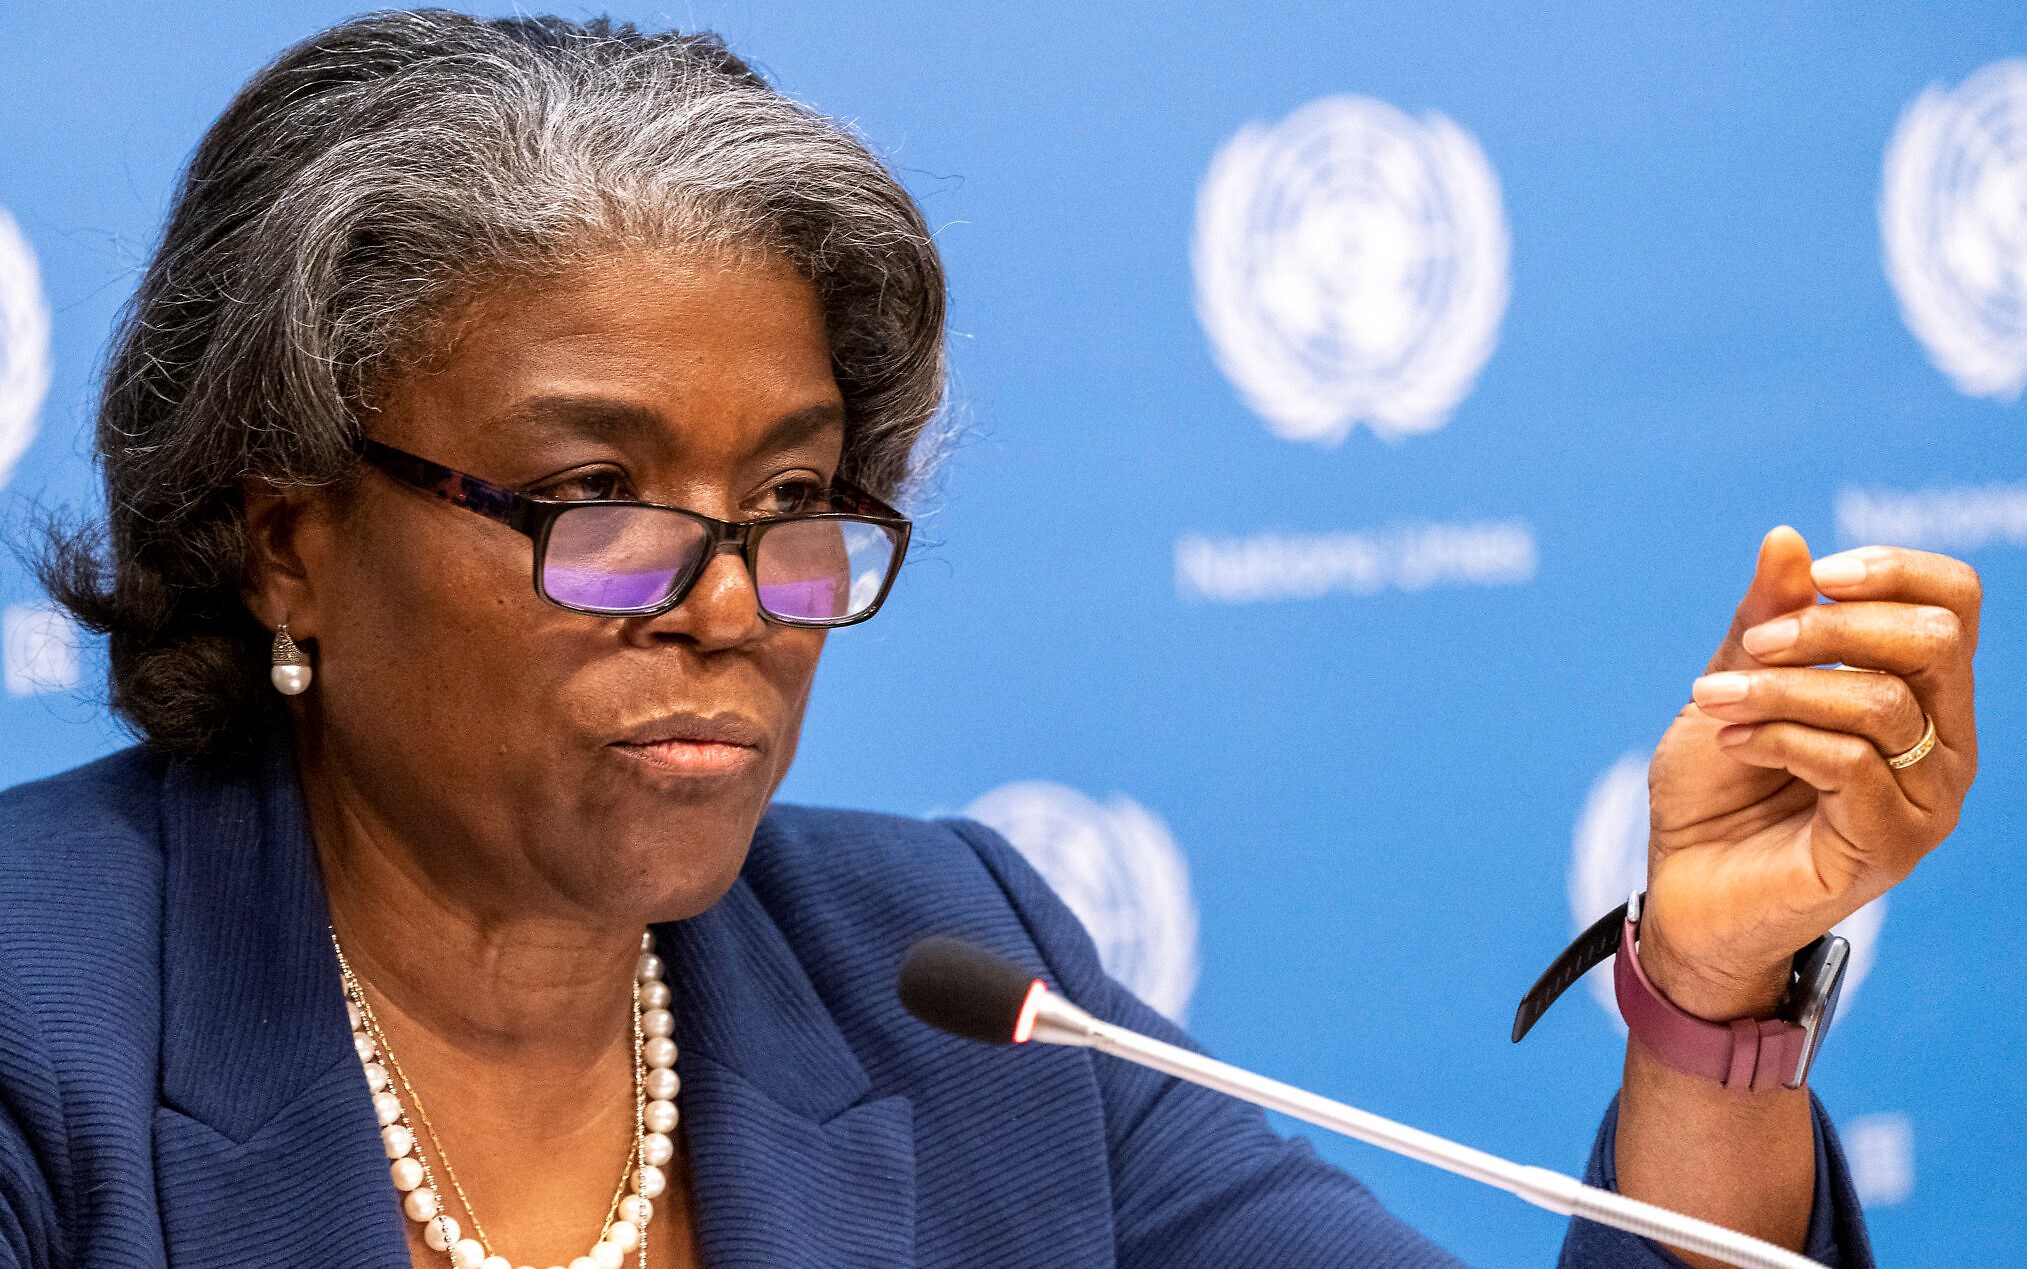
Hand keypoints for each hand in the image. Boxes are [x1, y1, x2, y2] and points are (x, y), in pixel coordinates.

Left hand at [1637, 527, 1978, 1020]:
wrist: (1684, 886)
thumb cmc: (1716, 788)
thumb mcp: (1732, 683)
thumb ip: (1762, 622)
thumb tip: (1787, 540)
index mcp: (1921, 693)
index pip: (1955, 601)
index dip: (1890, 571)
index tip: (1812, 579)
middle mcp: (1945, 743)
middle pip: (1934, 640)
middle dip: (1828, 628)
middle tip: (1751, 645)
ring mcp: (1926, 800)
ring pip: (1882, 701)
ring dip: (1782, 688)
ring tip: (1715, 701)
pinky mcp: (1890, 847)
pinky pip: (1850, 763)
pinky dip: (1779, 737)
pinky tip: (1734, 743)